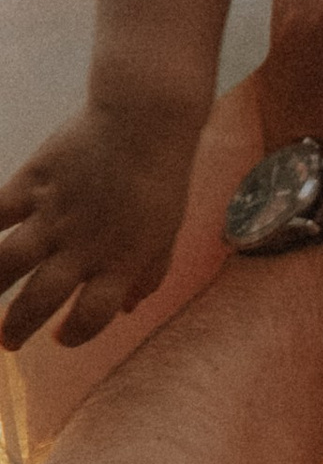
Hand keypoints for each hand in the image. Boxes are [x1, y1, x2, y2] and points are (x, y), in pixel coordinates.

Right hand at [0, 100, 198, 352]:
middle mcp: (84, 247)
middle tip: (9, 341)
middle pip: (41, 299)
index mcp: (121, 264)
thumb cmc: (161, 181)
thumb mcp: (166, 237)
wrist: (144, 121)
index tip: (62, 338)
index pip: (92, 316)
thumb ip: (148, 276)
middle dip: (18, 326)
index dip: (75, 335)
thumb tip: (129, 310)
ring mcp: (54, 215)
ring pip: (8, 262)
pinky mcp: (32, 183)